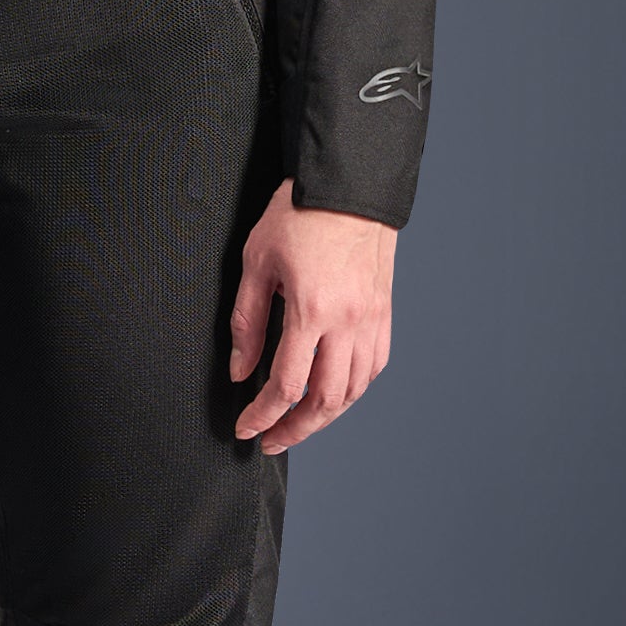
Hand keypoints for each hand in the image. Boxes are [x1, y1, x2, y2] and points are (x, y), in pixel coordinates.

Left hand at [228, 179, 394, 453]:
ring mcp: (372, 319)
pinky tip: (333, 394)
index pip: (286, 385)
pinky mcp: (384, 312)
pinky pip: (374, 367)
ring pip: (353, 390)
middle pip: (325, 400)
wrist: (350, 185)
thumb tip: (241, 371)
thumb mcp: (256, 262)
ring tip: (298, 424)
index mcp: (312, 310)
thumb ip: (247, 323)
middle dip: (295, 429)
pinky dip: (353, 390)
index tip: (246, 429)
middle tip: (271, 439)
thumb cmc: (299, 213)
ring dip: (325, 416)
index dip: (263, 415)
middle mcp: (348, 322)